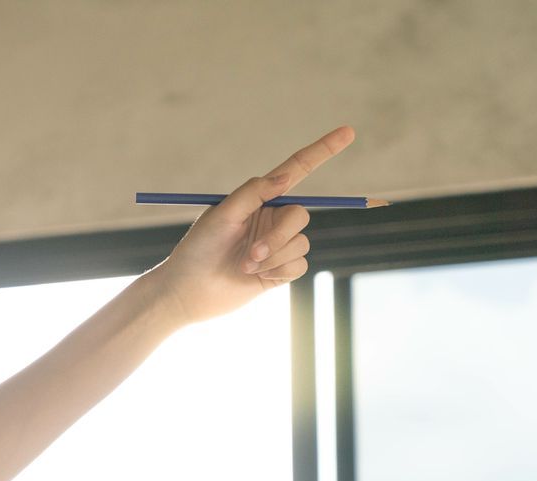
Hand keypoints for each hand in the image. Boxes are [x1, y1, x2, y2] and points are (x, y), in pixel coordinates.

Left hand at [151, 126, 355, 326]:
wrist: (188, 292)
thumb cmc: (198, 249)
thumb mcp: (221, 214)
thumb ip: (253, 192)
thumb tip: (286, 177)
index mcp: (259, 199)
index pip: (297, 170)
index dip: (322, 151)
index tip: (348, 132)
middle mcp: (272, 219)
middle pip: (300, 215)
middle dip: (278, 236)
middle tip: (251, 254)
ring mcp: (277, 245)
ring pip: (300, 243)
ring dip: (273, 256)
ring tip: (245, 266)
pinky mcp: (279, 271)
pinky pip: (299, 265)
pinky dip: (278, 270)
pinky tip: (256, 276)